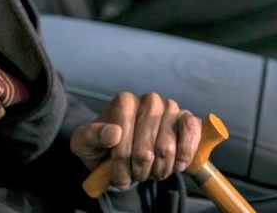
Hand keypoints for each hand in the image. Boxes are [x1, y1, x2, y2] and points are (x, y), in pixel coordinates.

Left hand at [70, 92, 200, 188]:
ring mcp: (170, 108)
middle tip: (136, 176)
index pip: (123, 134)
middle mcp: (149, 100)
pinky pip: (191, 132)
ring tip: (151, 173)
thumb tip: (113, 133)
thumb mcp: (85, 143)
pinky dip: (185, 153)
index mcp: (124, 102)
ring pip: (166, 148)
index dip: (120, 161)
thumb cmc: (102, 146)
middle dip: (139, 169)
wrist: (122, 151)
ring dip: (159, 169)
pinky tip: (177, 166)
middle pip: (146, 147)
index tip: (118, 175)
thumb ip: (92, 135)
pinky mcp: (187, 119)